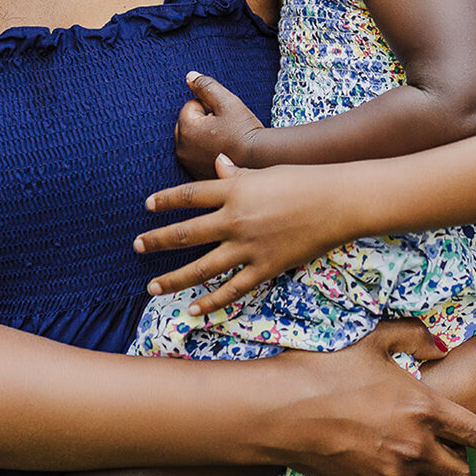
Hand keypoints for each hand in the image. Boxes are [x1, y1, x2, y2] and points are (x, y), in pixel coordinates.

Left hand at [136, 161, 351, 314]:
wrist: (338, 202)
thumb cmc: (305, 180)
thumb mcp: (267, 172)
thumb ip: (239, 174)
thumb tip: (218, 166)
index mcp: (234, 189)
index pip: (189, 195)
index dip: (165, 200)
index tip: (147, 206)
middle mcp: (235, 219)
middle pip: (186, 233)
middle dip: (157, 240)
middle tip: (137, 246)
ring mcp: (249, 246)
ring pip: (201, 268)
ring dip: (173, 278)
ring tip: (152, 287)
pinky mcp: (265, 267)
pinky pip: (232, 289)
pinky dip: (211, 301)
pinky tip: (193, 309)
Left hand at [176, 72, 264, 178]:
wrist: (259, 160)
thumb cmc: (244, 130)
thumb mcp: (227, 102)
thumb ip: (206, 86)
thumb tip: (190, 76)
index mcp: (186, 128)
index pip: (192, 105)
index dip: (211, 106)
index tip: (226, 117)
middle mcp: (181, 148)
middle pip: (189, 122)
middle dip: (204, 121)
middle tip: (226, 128)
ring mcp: (188, 163)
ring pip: (193, 138)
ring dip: (205, 135)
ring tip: (225, 140)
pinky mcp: (196, 173)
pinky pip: (197, 154)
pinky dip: (207, 151)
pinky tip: (223, 152)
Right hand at [270, 319, 475, 475]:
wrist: (280, 411)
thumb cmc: (326, 369)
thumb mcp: (374, 340)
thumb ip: (415, 337)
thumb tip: (442, 343)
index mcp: (424, 410)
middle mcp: (415, 449)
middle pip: (462, 471)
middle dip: (461, 456)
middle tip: (450, 440)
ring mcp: (391, 475)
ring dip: (435, 474)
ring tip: (422, 454)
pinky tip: (393, 462)